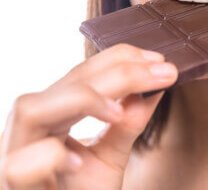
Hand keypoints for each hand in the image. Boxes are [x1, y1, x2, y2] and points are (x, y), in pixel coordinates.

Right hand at [0, 43, 177, 188]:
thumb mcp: (110, 156)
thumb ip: (128, 123)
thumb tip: (155, 88)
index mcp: (51, 117)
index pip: (82, 75)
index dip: (120, 60)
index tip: (158, 61)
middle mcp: (29, 130)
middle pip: (66, 84)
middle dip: (119, 74)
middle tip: (164, 72)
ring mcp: (14, 155)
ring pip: (32, 110)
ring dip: (83, 101)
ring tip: (120, 113)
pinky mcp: (13, 187)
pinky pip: (21, 165)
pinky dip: (51, 156)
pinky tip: (78, 161)